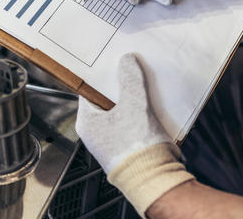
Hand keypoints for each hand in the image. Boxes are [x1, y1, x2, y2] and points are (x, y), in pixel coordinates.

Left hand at [75, 53, 193, 216]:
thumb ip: (130, 79)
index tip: (111, 64)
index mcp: (87, 123)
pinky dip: (139, 115)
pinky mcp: (126, 150)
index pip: (89, 91)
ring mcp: (110, 143)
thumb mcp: (134, 104)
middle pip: (106, 101)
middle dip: (120, 87)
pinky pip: (130, 125)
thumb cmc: (137, 148)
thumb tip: (127, 61)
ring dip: (132, 101)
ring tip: (143, 87)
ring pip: (120, 113)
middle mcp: (95, 135)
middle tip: (130, 72)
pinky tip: (152, 107)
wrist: (155, 181)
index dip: (101, 76)